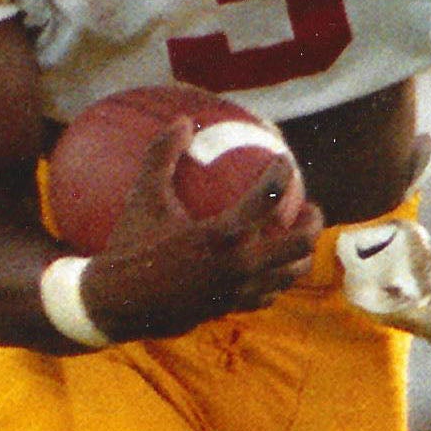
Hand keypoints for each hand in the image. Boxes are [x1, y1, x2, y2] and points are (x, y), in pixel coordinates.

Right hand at [80, 119, 322, 341]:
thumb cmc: (129, 246)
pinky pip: (268, 294)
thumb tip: (181, 121)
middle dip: (312, 221)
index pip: (270, 196)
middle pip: (299, 242)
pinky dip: (275, 278)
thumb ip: (161, 155)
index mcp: (223, 233)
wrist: (118, 304)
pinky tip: (268, 267)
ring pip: (290, 273)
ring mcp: (239, 291)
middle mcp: (240, 264)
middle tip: (309, 206)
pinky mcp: (231, 309)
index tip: (284, 161)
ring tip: (297, 236)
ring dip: (300, 254)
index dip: (282, 173)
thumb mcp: (142, 197)